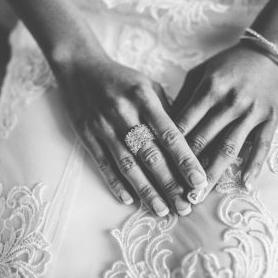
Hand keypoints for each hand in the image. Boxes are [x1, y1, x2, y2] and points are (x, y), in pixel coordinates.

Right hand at [51, 52, 206, 216]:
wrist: (78, 67)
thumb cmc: (121, 79)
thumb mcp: (148, 86)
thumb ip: (166, 111)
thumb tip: (188, 143)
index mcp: (144, 98)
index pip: (170, 135)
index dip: (185, 160)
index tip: (199, 181)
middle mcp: (124, 113)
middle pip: (151, 155)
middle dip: (170, 183)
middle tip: (185, 206)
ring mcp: (103, 126)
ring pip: (128, 165)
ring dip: (146, 190)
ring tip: (162, 210)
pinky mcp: (87, 136)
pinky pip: (103, 164)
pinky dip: (116, 183)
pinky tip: (129, 200)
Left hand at [172, 43, 277, 202]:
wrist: (269, 52)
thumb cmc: (228, 63)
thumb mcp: (201, 73)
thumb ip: (183, 98)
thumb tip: (163, 125)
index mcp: (209, 89)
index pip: (184, 124)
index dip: (169, 148)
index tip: (157, 169)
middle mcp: (229, 102)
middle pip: (204, 141)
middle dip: (187, 168)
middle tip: (173, 190)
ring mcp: (251, 112)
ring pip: (229, 148)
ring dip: (214, 174)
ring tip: (201, 195)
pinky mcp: (270, 118)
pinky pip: (262, 146)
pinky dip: (254, 166)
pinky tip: (244, 185)